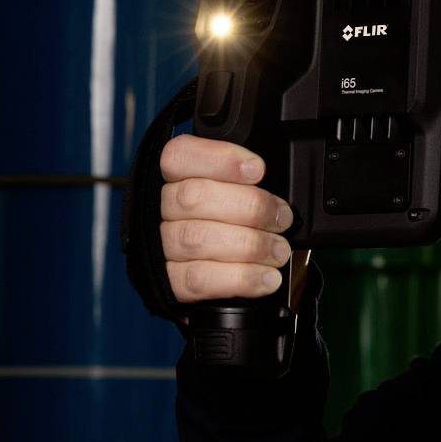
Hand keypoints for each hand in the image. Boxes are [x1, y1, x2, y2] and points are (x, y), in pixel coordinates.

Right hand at [160, 136, 294, 302]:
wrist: (205, 278)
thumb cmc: (225, 225)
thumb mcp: (234, 192)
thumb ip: (242, 181)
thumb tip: (262, 175)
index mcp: (171, 179)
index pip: (179, 156)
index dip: (219, 159)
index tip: (257, 169)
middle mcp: (158, 210)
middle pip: (193, 197)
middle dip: (250, 207)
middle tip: (282, 218)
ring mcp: (159, 248)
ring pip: (197, 239)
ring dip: (250, 246)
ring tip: (278, 251)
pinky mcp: (168, 285)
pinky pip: (199, 280)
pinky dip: (240, 278)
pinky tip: (266, 277)